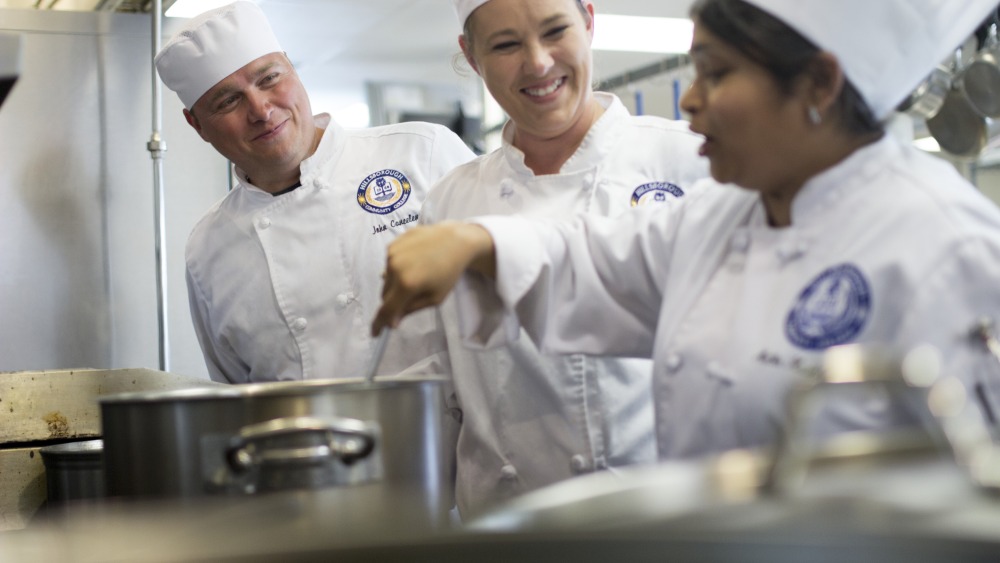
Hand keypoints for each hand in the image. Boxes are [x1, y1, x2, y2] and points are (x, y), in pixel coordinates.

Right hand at [372, 221, 494, 334]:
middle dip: (394, 300)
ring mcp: (392, 254)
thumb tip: (392, 322)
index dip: (379, 323)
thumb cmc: (448, 272)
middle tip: (412, 295)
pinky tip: (415, 262)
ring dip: (396, 282)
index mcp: (407, 284)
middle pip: (385, 294)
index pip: (386, 309)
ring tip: (418, 274)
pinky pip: (389, 264)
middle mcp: (395, 268)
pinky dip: (398, 267)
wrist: (455, 240)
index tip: (375, 333)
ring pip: (386, 279)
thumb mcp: (434, 298)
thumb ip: (410, 310)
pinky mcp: (393, 244)